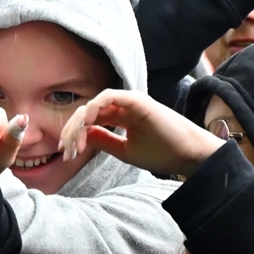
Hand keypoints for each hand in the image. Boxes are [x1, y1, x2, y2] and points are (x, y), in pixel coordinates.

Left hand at [58, 89, 223, 177]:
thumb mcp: (124, 150)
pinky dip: (94, 108)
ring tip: (74, 141)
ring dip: (79, 122)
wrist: (188, 156)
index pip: (89, 121)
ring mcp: (129, 101)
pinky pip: (109, 97)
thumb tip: (82, 135)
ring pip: (94, 104)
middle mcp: (123, 106)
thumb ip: (103, 140)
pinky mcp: (137, 100)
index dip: (75, 135)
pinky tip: (87, 124)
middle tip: (66, 150)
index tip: (68, 154)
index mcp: (120, 117)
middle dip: (72, 130)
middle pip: (87, 112)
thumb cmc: (162, 153)